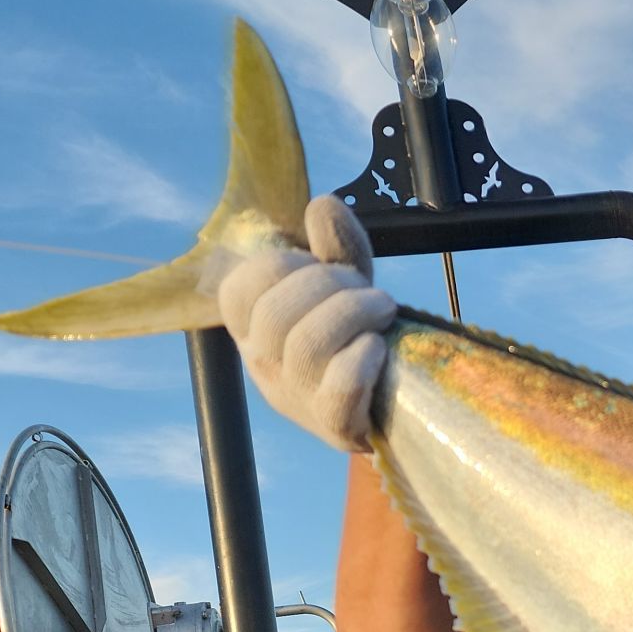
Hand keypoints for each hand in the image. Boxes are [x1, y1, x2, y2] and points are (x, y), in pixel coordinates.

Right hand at [217, 194, 396, 452]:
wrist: (393, 406)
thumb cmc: (355, 339)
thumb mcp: (343, 286)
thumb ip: (334, 247)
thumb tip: (321, 205)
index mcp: (251, 329)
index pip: (239, 288)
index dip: (283, 265)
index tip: (318, 267)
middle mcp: (263, 366)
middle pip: (276, 311)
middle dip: (330, 284)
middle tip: (366, 290)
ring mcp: (296, 399)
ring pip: (307, 343)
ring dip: (355, 312)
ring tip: (384, 308)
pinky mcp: (335, 425)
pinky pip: (341, 385)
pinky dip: (363, 357)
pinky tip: (379, 347)